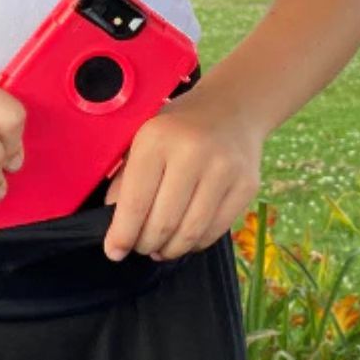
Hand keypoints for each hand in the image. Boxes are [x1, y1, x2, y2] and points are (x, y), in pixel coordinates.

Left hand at [102, 87, 264, 261]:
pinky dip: (194, 243)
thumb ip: (125, 178)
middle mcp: (192, 152)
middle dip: (145, 244)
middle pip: (163, 222)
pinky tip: (184, 237)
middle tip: (139, 246)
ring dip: (170, 249)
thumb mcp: (143, 138)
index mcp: (157, 137)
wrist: (232, 107)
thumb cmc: (177, 126)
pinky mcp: (246, 186)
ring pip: (190, 233)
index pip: (135, 201)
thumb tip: (115, 225)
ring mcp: (224, 170)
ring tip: (159, 248)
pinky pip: (215, 231)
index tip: (113, 251)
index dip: (122, 233)